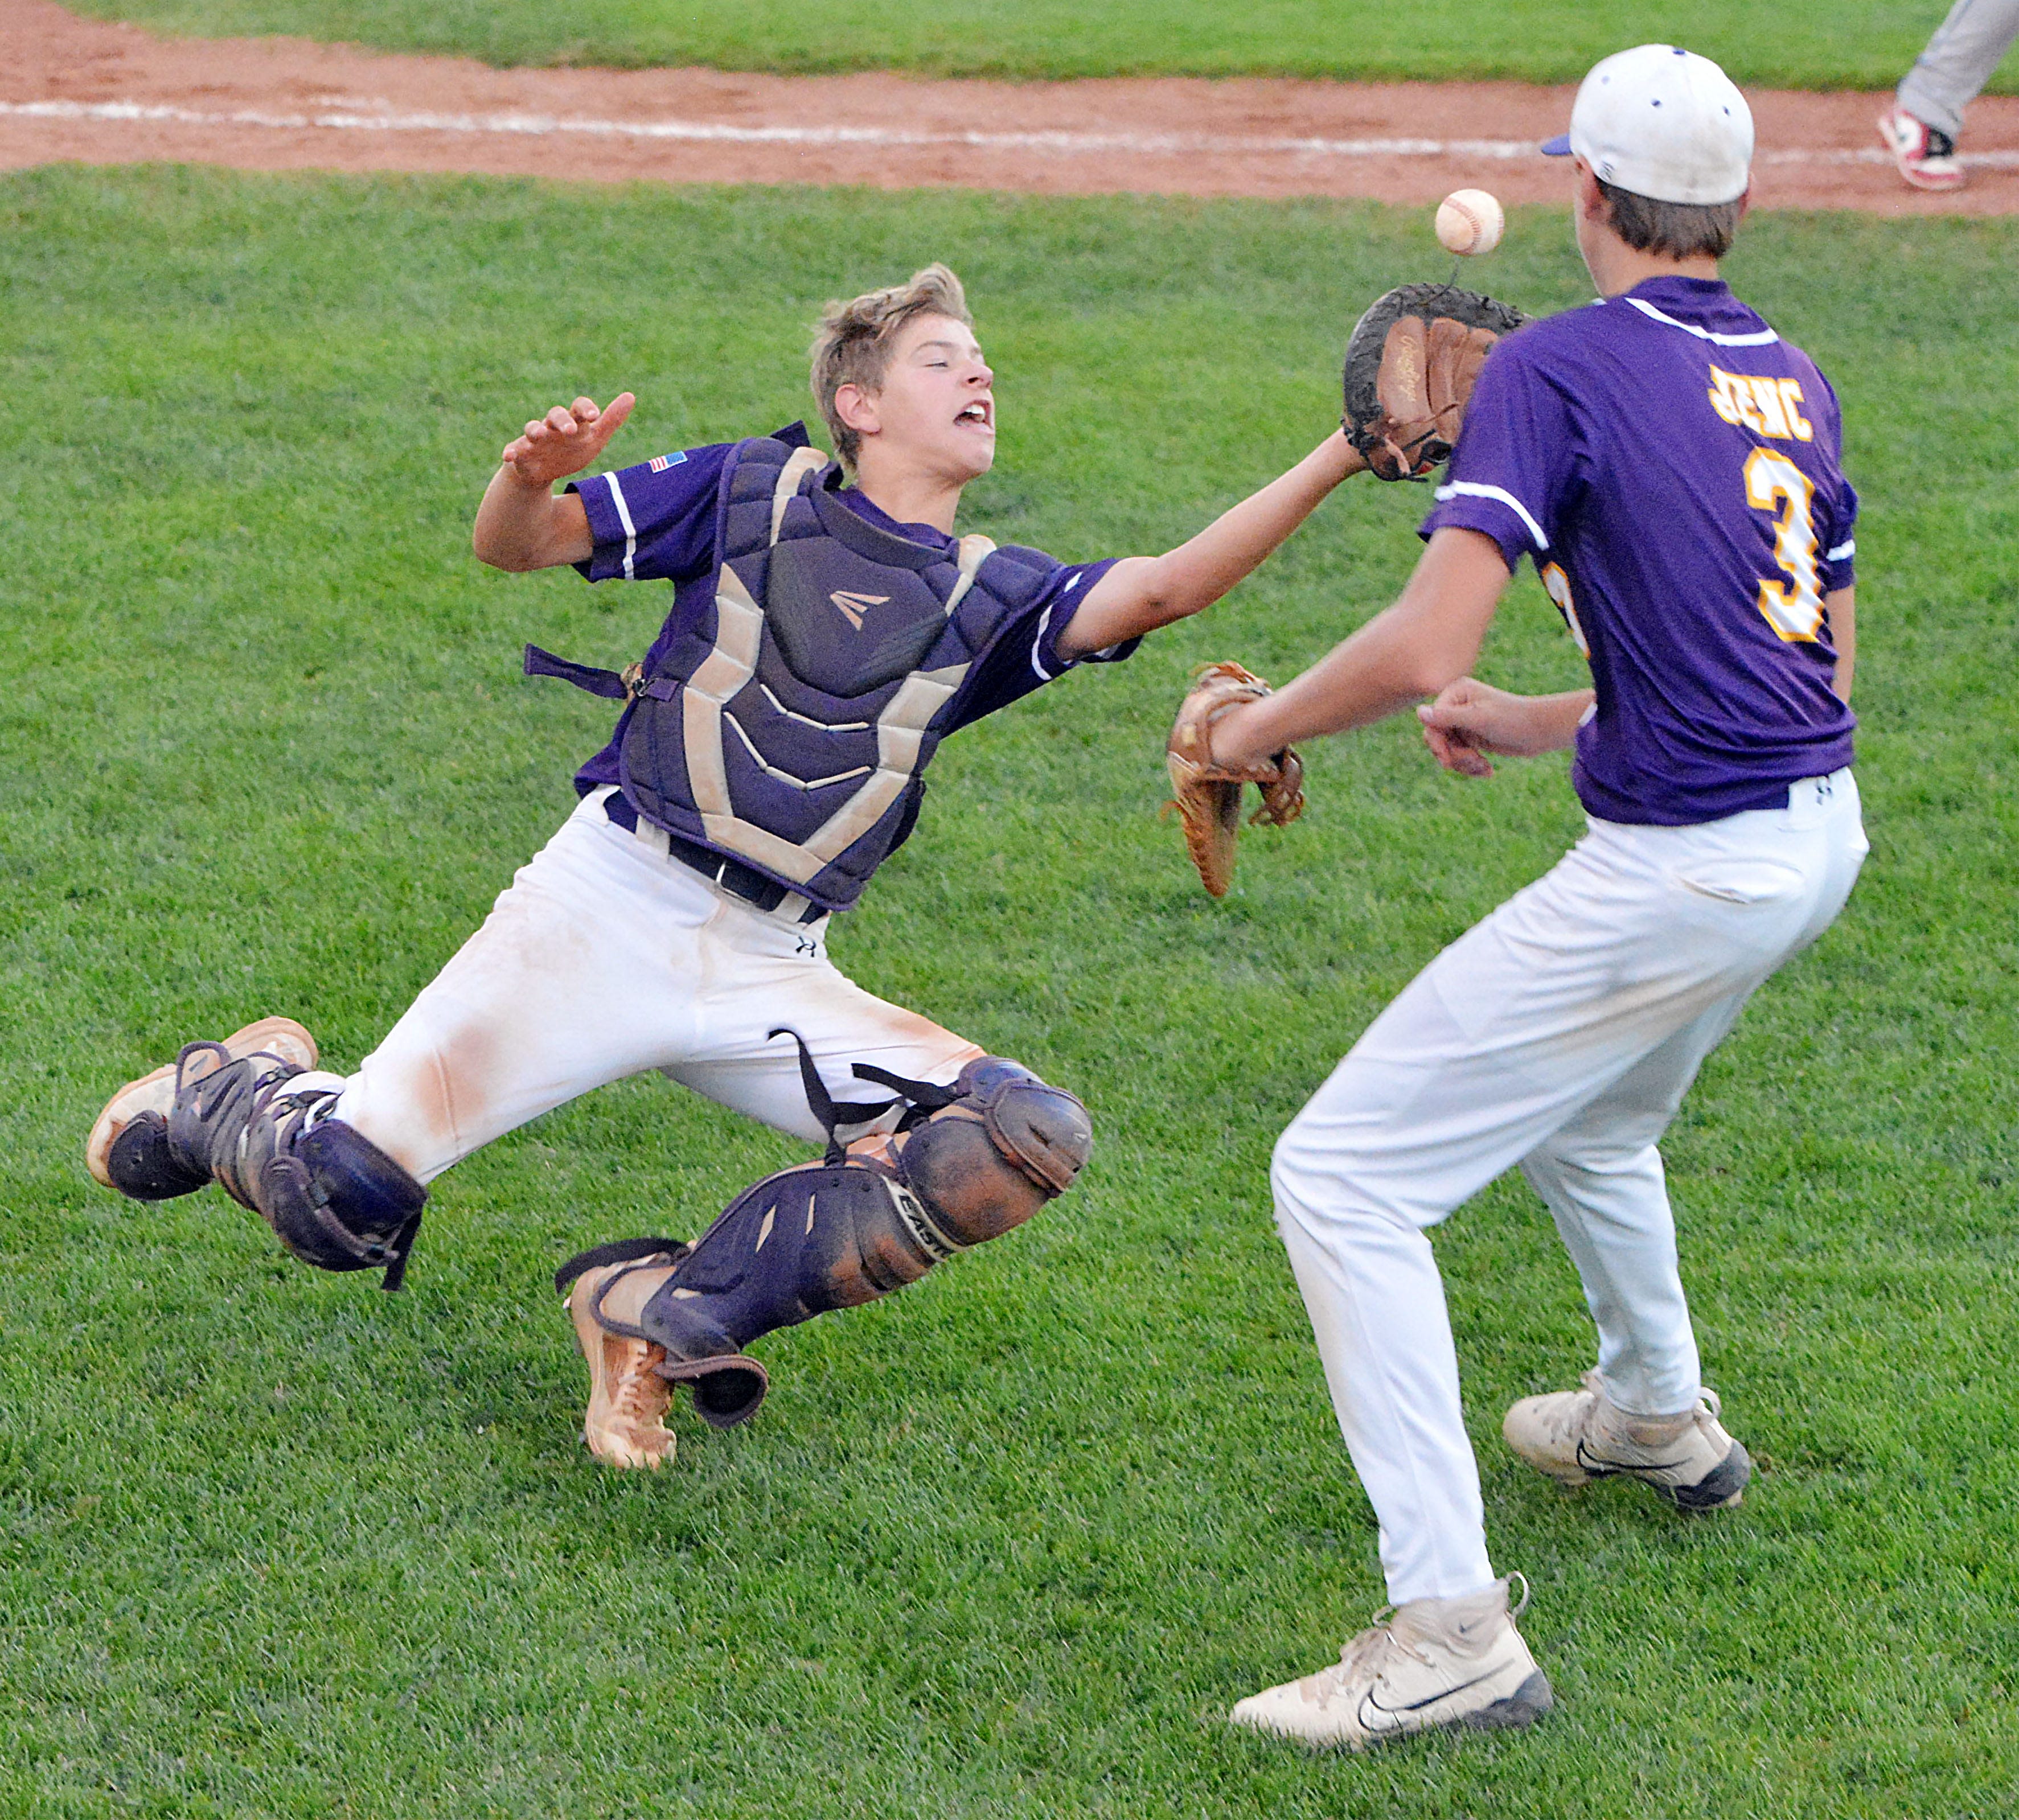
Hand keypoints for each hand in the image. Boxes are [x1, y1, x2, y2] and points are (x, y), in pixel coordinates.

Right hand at [501, 393, 635, 488]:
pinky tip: (509, 456)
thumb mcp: (595, 438)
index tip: (594, 415)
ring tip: (540, 435)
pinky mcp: (520, 453)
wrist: (545, 471)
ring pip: (533, 428)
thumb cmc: (571, 450)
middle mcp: (553, 427)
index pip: (579, 408)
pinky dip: (511, 452)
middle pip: (556, 415)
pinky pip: (514, 450)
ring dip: (535, 430)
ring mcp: (535, 439)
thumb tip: (631, 395)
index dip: (585, 408)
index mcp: (573, 422)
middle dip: (562, 420)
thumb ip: (611, 420)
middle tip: (571, 431)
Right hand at [1417, 677, 1580, 777]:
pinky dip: (1472, 767)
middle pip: (1437, 738)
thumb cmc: (1513, 719)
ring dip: (1464, 764)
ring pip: (1448, 751)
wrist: (1541, 730)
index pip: (1432, 722)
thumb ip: (1448, 717)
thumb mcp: (1479, 719)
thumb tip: (1418, 712)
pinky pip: (1460, 757)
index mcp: (1456, 693)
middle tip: (1471, 761)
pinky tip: (1488, 771)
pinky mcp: (1472, 737)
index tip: (1447, 760)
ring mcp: (1464, 722)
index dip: (1437, 743)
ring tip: (1483, 767)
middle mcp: (1457, 705)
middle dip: (1453, 755)